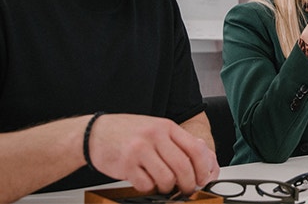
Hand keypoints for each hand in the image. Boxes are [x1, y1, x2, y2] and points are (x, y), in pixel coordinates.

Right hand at [88, 114, 218, 194]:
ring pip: (167, 178)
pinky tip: (145, 181)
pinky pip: (146, 185)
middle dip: (188, 184)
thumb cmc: (127, 132)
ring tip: (163, 185)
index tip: (202, 179)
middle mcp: (155, 136)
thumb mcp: (155, 128)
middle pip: (183, 166)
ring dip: (168, 188)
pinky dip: (149, 188)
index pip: (195, 149)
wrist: (95, 132)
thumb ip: (175, 142)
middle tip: (186, 190)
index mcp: (166, 127)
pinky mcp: (126, 165)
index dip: (203, 168)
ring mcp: (140, 150)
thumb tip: (200, 161)